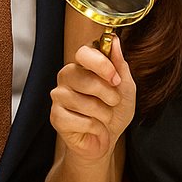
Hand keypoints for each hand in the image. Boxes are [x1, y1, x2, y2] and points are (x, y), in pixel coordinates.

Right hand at [50, 37, 135, 162]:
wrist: (107, 140)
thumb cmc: (114, 111)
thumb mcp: (125, 87)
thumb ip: (119, 64)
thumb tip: (114, 41)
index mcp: (83, 65)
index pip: (84, 52)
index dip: (101, 65)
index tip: (115, 79)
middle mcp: (68, 76)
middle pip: (85, 78)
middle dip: (107, 94)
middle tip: (113, 102)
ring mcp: (59, 96)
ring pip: (84, 102)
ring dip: (103, 114)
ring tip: (104, 117)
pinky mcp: (56, 116)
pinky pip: (81, 121)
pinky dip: (95, 128)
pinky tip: (94, 128)